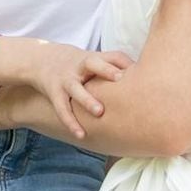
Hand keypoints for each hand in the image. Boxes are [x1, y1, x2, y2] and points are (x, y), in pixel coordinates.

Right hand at [0, 40, 132, 138]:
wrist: (41, 60)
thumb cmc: (79, 64)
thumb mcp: (94, 60)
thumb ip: (117, 67)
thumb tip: (149, 79)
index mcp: (93, 58)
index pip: (111, 55)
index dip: (123, 61)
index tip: (136, 68)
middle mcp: (79, 66)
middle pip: (92, 63)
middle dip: (105, 70)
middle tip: (120, 79)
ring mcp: (65, 79)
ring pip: (76, 89)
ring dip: (87, 100)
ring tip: (99, 112)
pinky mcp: (54, 93)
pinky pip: (62, 110)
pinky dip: (71, 123)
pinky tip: (81, 135)